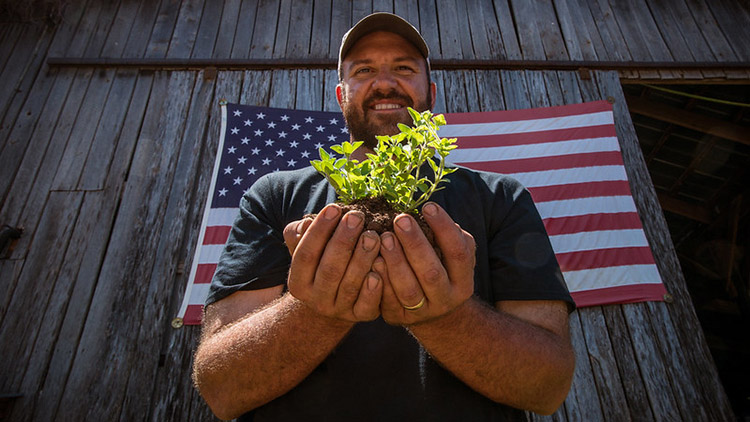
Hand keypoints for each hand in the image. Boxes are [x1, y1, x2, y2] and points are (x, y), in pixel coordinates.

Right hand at [283, 204, 382, 321]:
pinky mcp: (361, 316)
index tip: (334, 208)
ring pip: (350, 285)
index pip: (305, 254)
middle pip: (329, 269)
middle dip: (343, 241)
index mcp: (298, 282)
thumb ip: (300, 235)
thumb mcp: (306, 248)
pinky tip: (381, 265)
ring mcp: (339, 310)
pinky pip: (367, 304)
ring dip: (362, 258)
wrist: (335, 300)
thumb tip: (306, 223)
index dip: (319, 230)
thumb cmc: (322, 262)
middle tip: (357, 217)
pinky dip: (374, 287)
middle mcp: (316, 300)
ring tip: (373, 235)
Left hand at [375, 202, 474, 325]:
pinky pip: (388, 301)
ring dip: (395, 262)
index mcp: (463, 281)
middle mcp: (446, 299)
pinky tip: (374, 259)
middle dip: (415, 244)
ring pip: (408, 289)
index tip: (428, 206)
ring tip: (384, 237)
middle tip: (400, 219)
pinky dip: (380, 280)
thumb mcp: (451, 255)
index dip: (444, 229)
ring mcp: (422, 312)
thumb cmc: (440, 269)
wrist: (431, 311)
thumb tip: (430, 211)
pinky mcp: (399, 318)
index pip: (458, 253)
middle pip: (431, 273)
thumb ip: (446, 236)